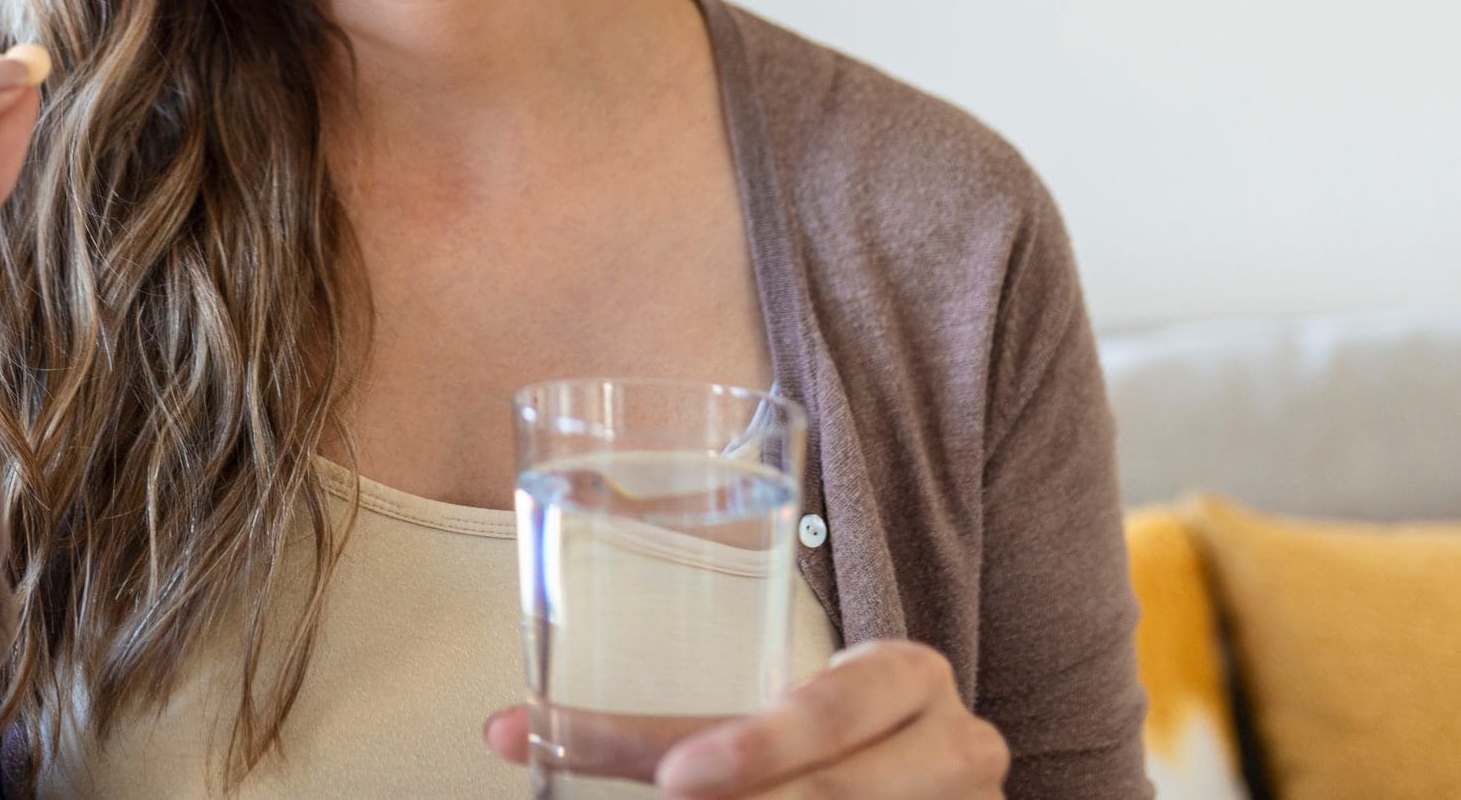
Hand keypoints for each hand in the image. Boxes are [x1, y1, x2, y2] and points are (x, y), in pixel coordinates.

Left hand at [483, 640, 1008, 796]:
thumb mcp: (771, 717)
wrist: (933, 776)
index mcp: (904, 673)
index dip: (757, 746)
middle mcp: (954, 743)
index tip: (676, 777)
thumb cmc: (831, 738)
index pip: (826, 707)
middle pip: (833, 789)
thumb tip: (506, 733)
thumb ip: (663, 731)